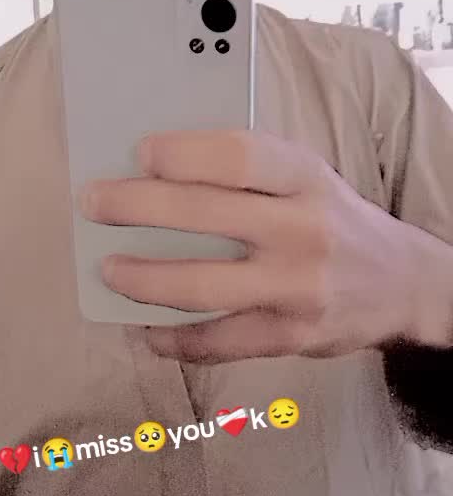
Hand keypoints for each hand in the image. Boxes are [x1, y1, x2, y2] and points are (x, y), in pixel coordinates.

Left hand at [77, 130, 424, 363]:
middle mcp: (304, 229)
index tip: (140, 153)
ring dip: (143, 279)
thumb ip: (247, 174)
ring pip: (204, 286)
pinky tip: (146, 329)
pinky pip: (219, 342)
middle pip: (206, 215)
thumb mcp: (306, 179)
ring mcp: (298, 287)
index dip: (183, 153)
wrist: (402, 284)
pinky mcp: (292, 337)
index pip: (238, 156)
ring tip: (108, 270)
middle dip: (137, 207)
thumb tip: (156, 174)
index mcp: (305, 178)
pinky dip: (174, 338)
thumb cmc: (332, 220)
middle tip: (94, 203)